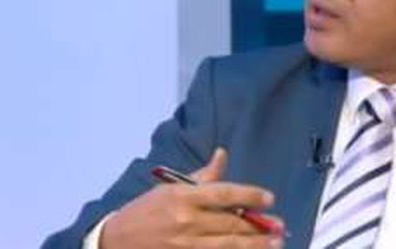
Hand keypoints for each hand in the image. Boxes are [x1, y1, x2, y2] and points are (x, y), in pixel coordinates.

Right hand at [100, 148, 283, 248]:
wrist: (115, 242)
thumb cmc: (146, 211)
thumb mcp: (170, 188)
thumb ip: (202, 176)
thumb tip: (223, 155)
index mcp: (183, 197)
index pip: (224, 194)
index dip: (250, 196)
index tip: (270, 198)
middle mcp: (185, 221)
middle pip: (230, 224)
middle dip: (259, 226)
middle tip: (280, 226)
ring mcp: (184, 245)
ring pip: (227, 246)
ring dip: (254, 245)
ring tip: (275, 243)